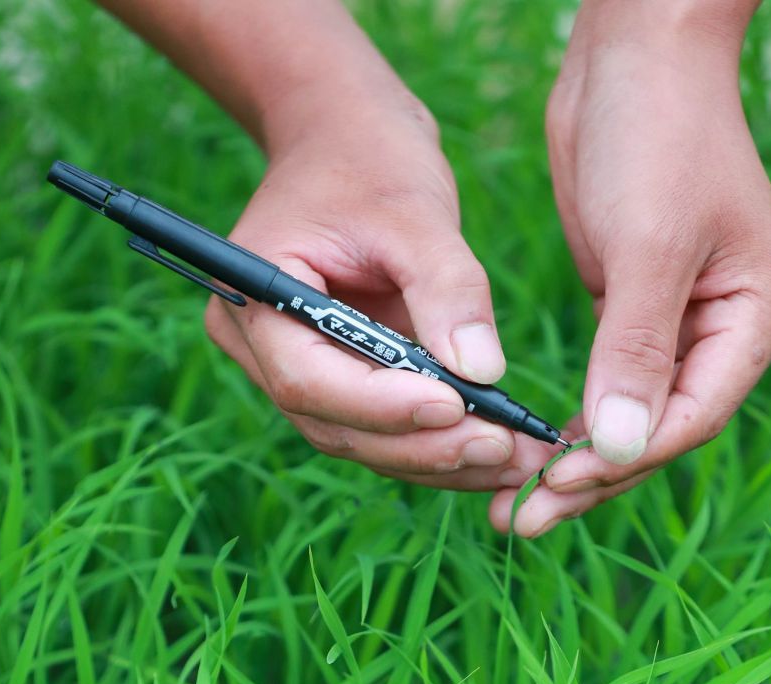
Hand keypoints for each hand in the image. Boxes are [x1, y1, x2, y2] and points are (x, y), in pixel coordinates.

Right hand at [205, 83, 549, 492]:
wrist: (345, 135)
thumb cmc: (369, 156)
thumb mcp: (415, 209)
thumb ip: (446, 288)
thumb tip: (482, 373)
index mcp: (255, 294)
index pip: (310, 379)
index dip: (383, 406)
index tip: (457, 407)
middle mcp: (260, 348)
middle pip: (336, 425)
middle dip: (423, 445)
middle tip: (504, 449)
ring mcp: (295, 371)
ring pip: (362, 441)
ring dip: (439, 460)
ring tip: (515, 459)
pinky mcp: (337, 383)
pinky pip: (382, 430)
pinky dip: (438, 445)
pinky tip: (497, 450)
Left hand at [489, 0, 770, 537]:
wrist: (633, 53)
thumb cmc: (655, 133)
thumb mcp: (647, 244)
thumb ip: (634, 351)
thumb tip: (616, 450)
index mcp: (756, 316)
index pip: (691, 416)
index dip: (624, 458)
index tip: (557, 484)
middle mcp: (726, 330)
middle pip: (657, 432)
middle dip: (591, 481)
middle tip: (519, 522)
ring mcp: (681, 323)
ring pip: (628, 419)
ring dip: (574, 465)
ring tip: (513, 511)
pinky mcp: (633, 310)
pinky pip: (606, 387)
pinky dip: (573, 423)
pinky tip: (533, 458)